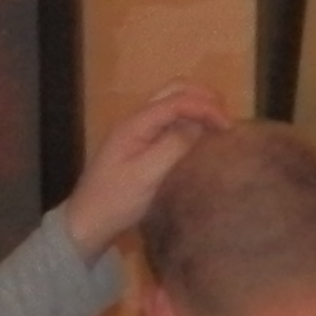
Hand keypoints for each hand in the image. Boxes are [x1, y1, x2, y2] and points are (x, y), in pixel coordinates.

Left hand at [61, 81, 229, 257]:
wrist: (87, 223)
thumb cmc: (115, 201)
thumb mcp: (147, 175)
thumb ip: (174, 145)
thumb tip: (200, 124)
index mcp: (135, 124)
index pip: (176, 100)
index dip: (206, 107)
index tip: (229, 127)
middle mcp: (134, 121)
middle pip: (173, 91)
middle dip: (203, 98)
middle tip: (226, 118)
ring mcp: (135, 131)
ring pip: (170, 103)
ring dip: (196, 106)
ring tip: (218, 124)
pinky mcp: (138, 144)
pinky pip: (167, 121)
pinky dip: (187, 120)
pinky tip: (199, 135)